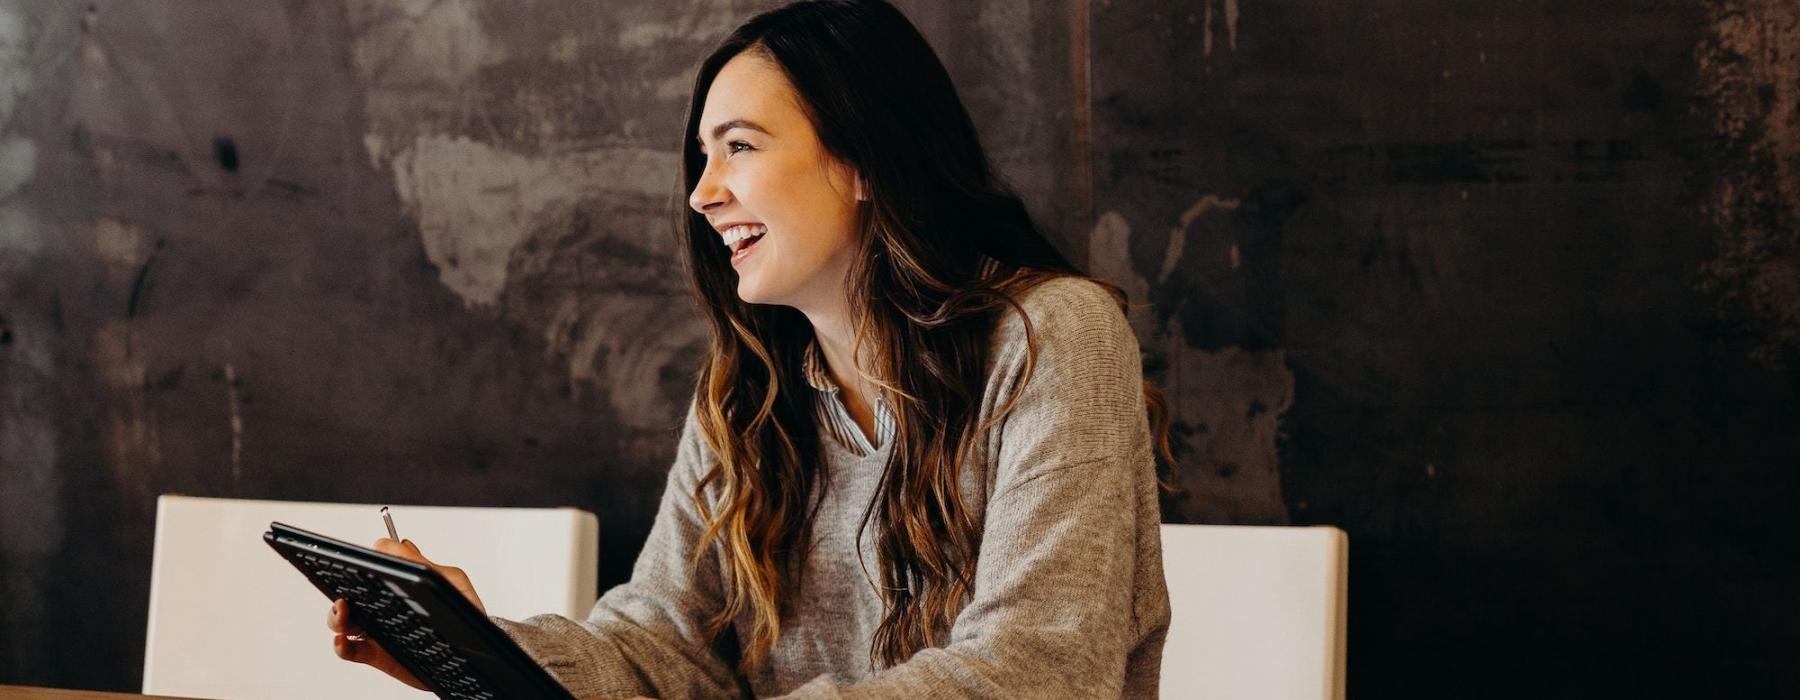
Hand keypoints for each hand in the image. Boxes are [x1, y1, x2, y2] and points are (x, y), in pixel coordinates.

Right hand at [325, 538, 487, 689]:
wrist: (476, 651)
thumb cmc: (465, 611)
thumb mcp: (452, 582)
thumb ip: (426, 565)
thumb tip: (400, 544)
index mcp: (400, 582)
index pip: (371, 567)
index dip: (362, 562)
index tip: (360, 563)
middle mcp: (383, 604)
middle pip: (348, 591)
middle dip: (339, 588)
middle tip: (345, 591)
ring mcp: (378, 628)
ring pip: (342, 620)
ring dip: (335, 615)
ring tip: (343, 611)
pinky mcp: (376, 654)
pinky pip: (349, 650)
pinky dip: (341, 646)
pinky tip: (343, 640)